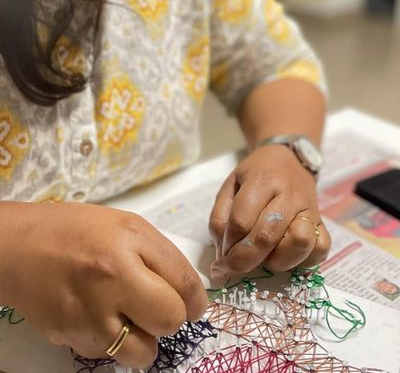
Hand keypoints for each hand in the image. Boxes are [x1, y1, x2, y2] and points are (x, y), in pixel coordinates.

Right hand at [0, 202, 207, 368]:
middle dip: (172, 316)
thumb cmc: (77, 230)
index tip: (195, 304)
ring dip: (145, 338)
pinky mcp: (70, 338)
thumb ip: (160, 255)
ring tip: (130, 316)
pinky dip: (114, 341)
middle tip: (159, 305)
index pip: (184, 283)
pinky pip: (110, 355)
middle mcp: (110, 280)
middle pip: (170, 320)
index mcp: (129, 243)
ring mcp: (88, 315)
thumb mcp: (127, 226)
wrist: (20, 248)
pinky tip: (101, 316)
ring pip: (143, 353)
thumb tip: (188, 291)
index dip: (197, 299)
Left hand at [209, 145, 330, 278]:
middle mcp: (290, 195)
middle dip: (243, 260)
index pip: (241, 220)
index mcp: (263, 180)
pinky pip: (319, 251)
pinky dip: (302, 260)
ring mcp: (310, 210)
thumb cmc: (255, 175)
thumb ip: (220, 219)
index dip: (227, 244)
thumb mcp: (230, 186)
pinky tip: (285, 254)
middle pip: (266, 236)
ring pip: (299, 243)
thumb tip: (223, 256)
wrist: (289, 160)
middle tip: (230, 268)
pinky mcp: (323, 224)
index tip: (220, 256)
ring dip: (276, 259)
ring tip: (264, 256)